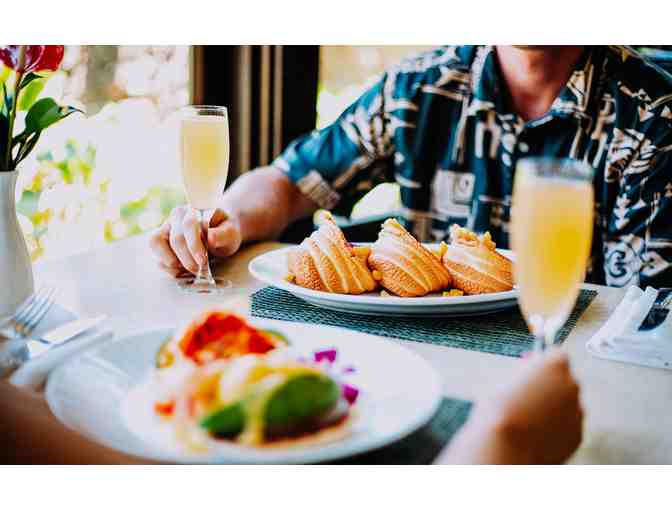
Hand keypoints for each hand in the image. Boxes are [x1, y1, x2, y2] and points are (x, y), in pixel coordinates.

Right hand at [150, 206, 242, 276]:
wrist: (218, 233)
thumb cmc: (224, 231)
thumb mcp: (231, 232)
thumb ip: (223, 234)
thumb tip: (210, 238)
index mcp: (195, 210)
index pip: (189, 225)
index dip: (195, 245)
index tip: (202, 261)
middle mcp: (176, 217)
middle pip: (176, 239)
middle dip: (188, 259)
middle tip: (201, 270)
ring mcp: (165, 229)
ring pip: (156, 244)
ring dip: (174, 264)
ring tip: (192, 270)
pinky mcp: (160, 243)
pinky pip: (157, 256)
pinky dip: (169, 269)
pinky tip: (184, 272)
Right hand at [439, 349, 582, 463]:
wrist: (505, 446)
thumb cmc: (500, 410)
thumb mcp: (505, 378)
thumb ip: (524, 371)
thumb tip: (530, 370)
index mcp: (555, 365)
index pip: (556, 354)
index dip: (543, 361)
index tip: (532, 366)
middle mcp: (572, 386)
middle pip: (564, 379)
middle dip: (549, 384)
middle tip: (527, 393)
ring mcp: (577, 411)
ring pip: (567, 403)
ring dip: (553, 406)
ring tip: (528, 416)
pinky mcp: (577, 435)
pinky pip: (568, 424)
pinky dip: (556, 426)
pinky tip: (536, 431)